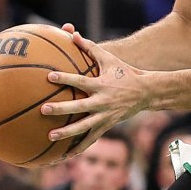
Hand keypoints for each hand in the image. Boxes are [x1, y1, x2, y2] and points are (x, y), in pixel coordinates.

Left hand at [41, 26, 154, 154]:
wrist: (146, 92)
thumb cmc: (124, 73)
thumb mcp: (109, 59)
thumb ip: (89, 48)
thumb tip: (72, 34)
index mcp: (101, 85)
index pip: (80, 81)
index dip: (66, 78)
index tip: (50, 77)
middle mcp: (102, 102)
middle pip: (79, 107)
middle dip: (61, 109)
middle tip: (44, 110)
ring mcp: (105, 116)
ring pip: (84, 127)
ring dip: (67, 133)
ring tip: (50, 137)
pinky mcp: (107, 126)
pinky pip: (91, 139)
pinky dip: (79, 147)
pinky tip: (65, 155)